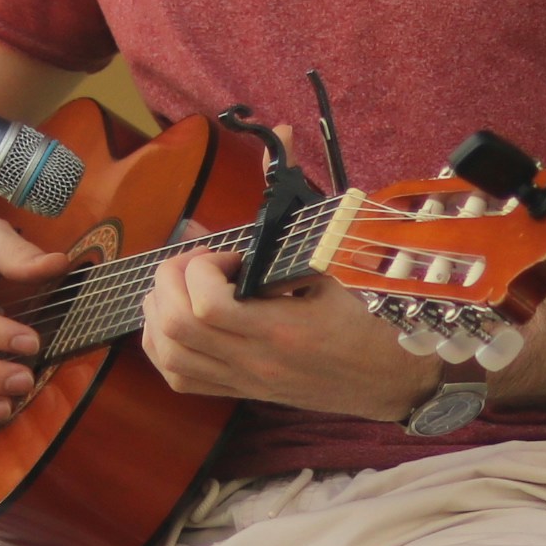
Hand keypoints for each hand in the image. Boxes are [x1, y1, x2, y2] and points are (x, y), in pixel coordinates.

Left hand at [140, 240, 438, 419]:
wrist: (386, 380)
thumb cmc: (364, 321)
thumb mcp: (332, 270)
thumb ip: (287, 231)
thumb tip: (272, 154)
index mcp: (281, 330)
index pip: (208, 306)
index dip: (202, 269)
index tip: (227, 256)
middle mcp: (255, 361)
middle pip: (177, 328)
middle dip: (170, 282)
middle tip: (194, 264)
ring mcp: (243, 381)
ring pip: (168, 355)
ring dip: (159, 311)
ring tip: (179, 287)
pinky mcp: (239, 391)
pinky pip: (178, 378)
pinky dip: (161, 345)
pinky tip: (175, 320)